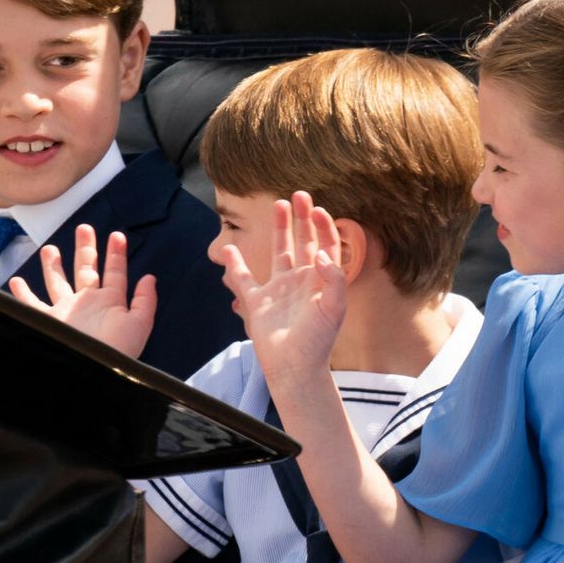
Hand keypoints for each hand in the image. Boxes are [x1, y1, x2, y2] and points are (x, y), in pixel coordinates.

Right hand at [9, 224, 156, 357]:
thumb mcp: (139, 324)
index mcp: (110, 302)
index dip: (117, 254)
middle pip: (85, 269)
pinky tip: (16, 283)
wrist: (92, 372)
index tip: (118, 236)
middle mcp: (87, 304)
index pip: (115, 272)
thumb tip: (149, 278)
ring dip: (54, 265)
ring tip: (50, 248)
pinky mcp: (49, 321)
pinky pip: (32, 305)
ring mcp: (66, 312)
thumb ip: (145, 300)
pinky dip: (22, 294)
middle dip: (85, 249)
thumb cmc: (117, 352)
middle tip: (84, 229)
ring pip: (58, 282)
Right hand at [219, 191, 345, 382]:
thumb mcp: (334, 308)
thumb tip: (322, 254)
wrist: (295, 368)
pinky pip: (244, 279)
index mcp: (321, 280)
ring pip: (279, 252)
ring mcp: (279, 290)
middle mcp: (301, 281)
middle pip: (303, 241)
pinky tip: (228, 249)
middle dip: (303, 218)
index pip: (326, 245)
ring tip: (279, 205)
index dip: (324, 226)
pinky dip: (235, 264)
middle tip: (300, 194)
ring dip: (279, 229)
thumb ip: (334, 279)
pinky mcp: (258, 302)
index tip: (318, 209)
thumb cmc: (318, 340)